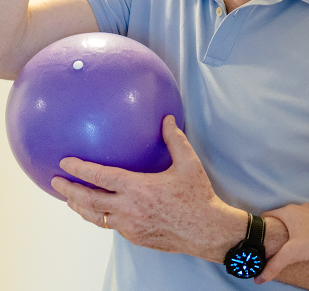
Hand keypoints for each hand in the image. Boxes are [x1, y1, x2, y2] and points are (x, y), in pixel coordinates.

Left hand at [51, 115, 243, 261]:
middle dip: (69, 191)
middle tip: (55, 182)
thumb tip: (166, 119)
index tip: (64, 162)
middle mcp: (129, 208)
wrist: (205, 230)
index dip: (79, 169)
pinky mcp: (135, 237)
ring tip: (70, 199)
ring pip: (96, 217)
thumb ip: (174, 140)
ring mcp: (130, 226)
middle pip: (89, 201)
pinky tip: (100, 211)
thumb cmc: (197, 195)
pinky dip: (100, 217)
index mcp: (139, 188)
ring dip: (80, 207)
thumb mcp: (189, 163)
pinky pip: (111, 225)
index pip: (100, 177)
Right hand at [256, 204, 308, 283]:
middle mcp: (302, 207)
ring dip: (296, 227)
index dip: (263, 224)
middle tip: (276, 242)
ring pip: (300, 217)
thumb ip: (274, 265)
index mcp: (290, 212)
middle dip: (280, 228)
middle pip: (285, 216)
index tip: (261, 234)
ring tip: (294, 241)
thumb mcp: (292, 254)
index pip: (269, 215)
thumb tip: (259, 278)